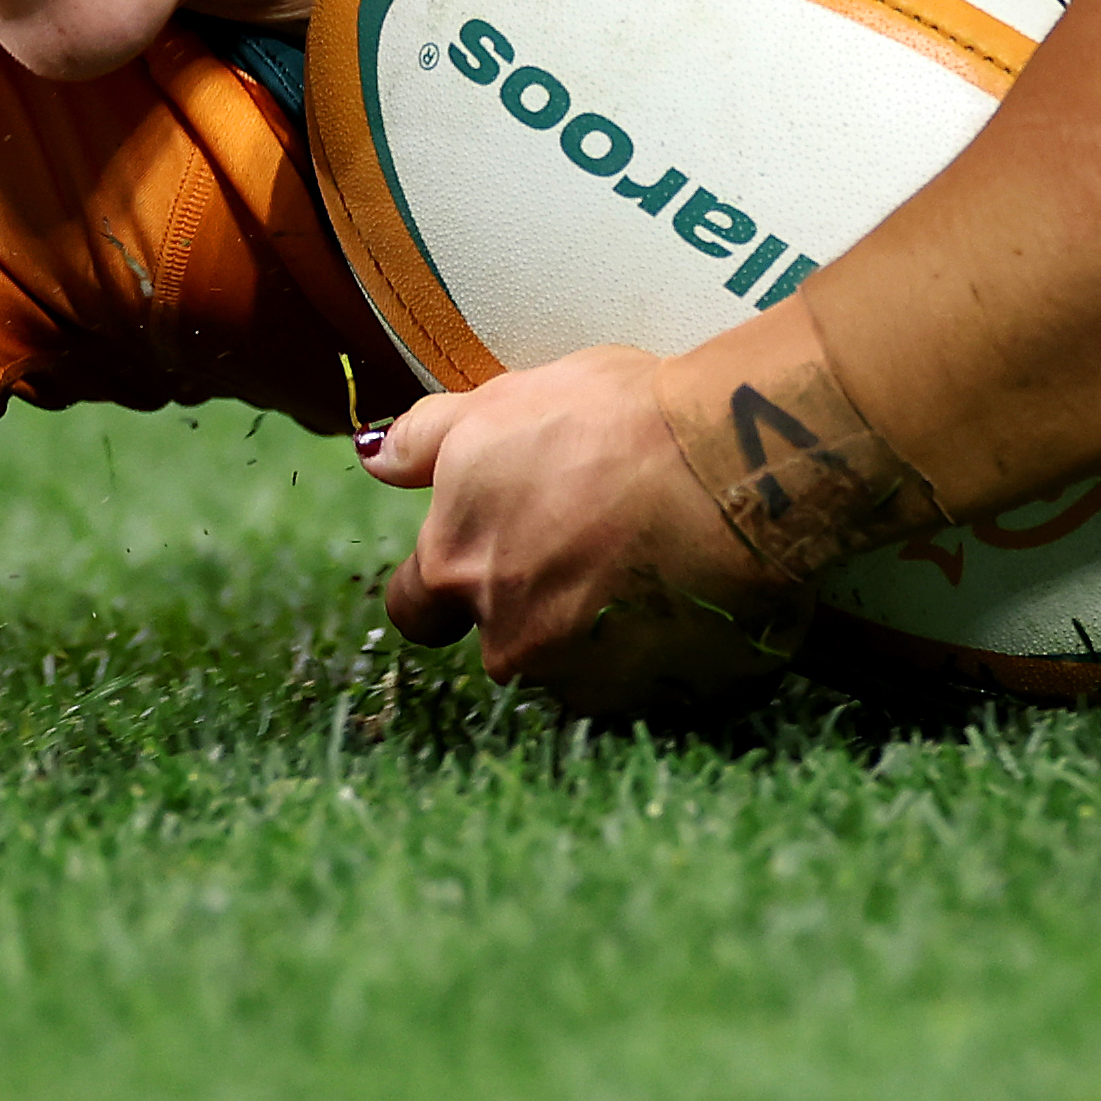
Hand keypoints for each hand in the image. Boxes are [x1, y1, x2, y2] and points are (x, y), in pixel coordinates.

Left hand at [361, 344, 808, 718]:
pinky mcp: (653, 700)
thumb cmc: (611, 419)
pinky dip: (655, 655)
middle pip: (499, 642)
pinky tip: (686, 598)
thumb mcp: (504, 400)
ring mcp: (580, 676)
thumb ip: (427, 439)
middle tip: (584, 551)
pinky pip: (643, 687)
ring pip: (571, 668)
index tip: (482, 557)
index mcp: (456, 563)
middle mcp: (505, 635)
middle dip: (527, 612)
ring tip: (647, 565)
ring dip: (596, 634)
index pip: (415, 608)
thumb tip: (373, 455)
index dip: (441, 586)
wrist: (727, 465)